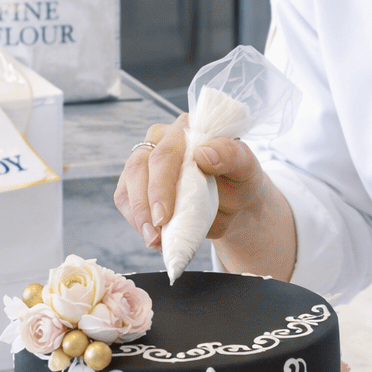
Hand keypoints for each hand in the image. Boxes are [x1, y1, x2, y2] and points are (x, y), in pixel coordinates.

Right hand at [113, 117, 267, 250]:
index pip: (166, 152)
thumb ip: (230, 154)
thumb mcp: (246, 166)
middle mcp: (161, 140)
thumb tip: (203, 153)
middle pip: (140, 167)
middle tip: (155, 233)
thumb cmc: (238, 179)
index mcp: (186, 130)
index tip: (163, 216)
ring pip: (128, 184)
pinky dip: (136, 221)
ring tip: (155, 241)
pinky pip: (125, 199)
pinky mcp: (137, 182)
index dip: (161, 185)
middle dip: (145, 204)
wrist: (233, 202)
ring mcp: (145, 161)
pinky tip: (153, 237)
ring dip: (137, 216)